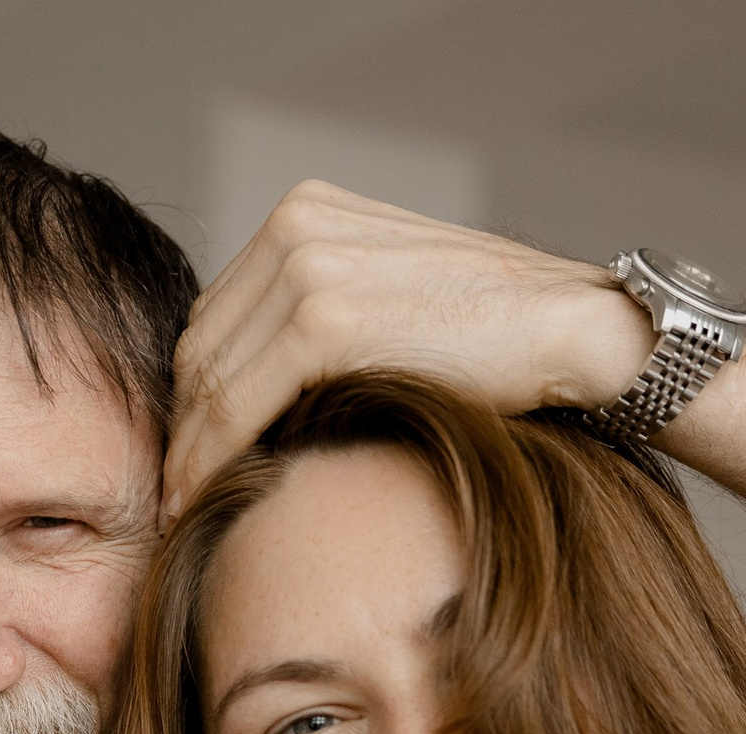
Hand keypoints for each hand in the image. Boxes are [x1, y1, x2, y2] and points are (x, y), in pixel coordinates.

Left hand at [164, 180, 652, 520]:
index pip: (216, 315)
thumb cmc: (494, 338)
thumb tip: (248, 389)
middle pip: (201, 345)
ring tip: (182, 509)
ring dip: (188, 450)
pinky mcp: (324, 316)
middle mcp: (295, 224)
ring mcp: (308, 264)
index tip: (184, 456)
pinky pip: (238, 401)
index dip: (192, 393)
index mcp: (304, 213)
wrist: (577, 333)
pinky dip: (211, 455)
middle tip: (169, 496)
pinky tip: (203, 499)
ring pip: (208, 377)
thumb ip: (317, 317)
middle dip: (181, 425)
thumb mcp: (386, 301)